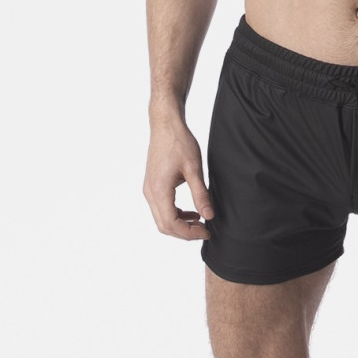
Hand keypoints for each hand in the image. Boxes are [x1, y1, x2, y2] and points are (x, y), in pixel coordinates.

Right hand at [143, 118, 213, 240]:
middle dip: (185, 232)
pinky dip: (175, 214)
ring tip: (200, 222)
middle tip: (205, 230)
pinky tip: (191, 211)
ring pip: (162, 218)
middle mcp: (150, 193)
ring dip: (180, 224)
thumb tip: (209, 216)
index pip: (172, 224)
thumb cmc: (179, 142)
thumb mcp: (194, 168)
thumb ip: (201, 194)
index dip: (189, 233)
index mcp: (159, 190)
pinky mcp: (152, 185)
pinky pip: (161, 208)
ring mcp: (149, 189)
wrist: (165, 124)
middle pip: (164, 226)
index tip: (207, 231)